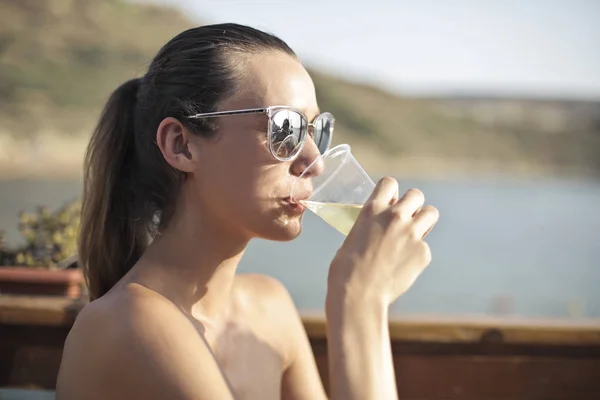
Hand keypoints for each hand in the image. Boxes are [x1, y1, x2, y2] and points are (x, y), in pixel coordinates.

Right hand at [327, 177, 438, 306]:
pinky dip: (417, 254)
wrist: (359, 295)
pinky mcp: (423, 253)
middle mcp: (395, 216)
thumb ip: (370, 226)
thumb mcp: (353, 237)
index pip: (389, 183)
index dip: (391, 192)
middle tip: (407, 218)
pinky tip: (403, 266)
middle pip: (416, 194)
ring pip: (431, 213)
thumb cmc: (347, 270)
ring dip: (424, 221)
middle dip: (413, 204)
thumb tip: (378, 228)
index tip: (390, 202)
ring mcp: (412, 234)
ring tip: (414, 235)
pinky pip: (425, 247)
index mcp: (373, 210)